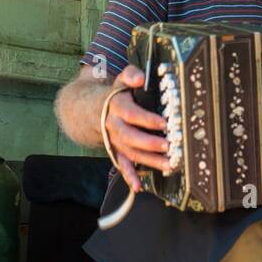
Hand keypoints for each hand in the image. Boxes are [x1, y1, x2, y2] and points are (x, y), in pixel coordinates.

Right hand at [101, 65, 169, 193]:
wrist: (92, 110)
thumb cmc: (116, 94)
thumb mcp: (121, 80)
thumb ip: (130, 75)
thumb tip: (140, 78)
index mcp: (116, 107)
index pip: (131, 114)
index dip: (147, 119)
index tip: (163, 123)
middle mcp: (114, 126)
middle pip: (130, 136)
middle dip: (149, 143)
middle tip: (168, 146)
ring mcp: (115, 141)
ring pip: (131, 153)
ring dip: (149, 161)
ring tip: (168, 165)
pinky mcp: (117, 151)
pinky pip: (122, 165)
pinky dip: (130, 177)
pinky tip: (138, 187)